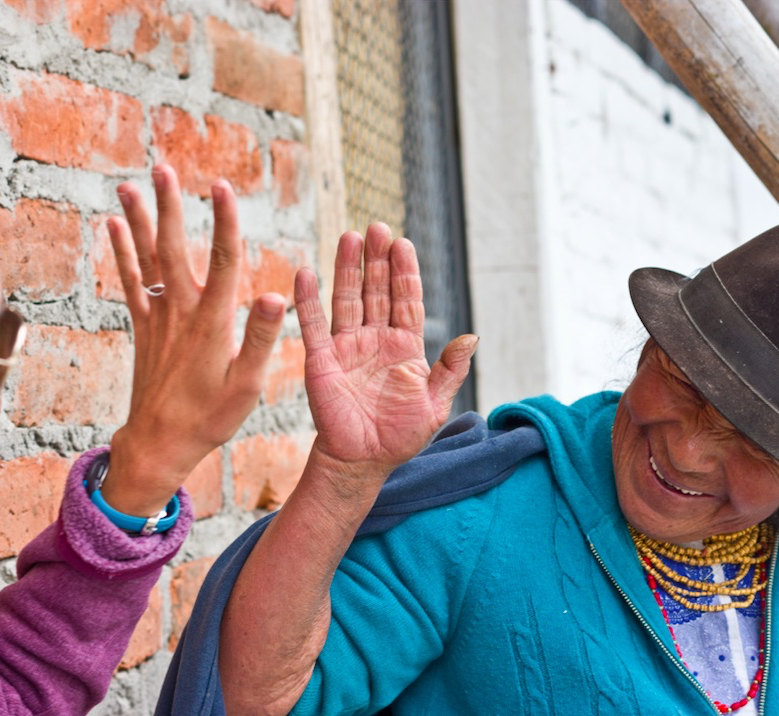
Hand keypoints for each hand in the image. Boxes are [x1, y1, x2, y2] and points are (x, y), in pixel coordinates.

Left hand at [100, 165, 284, 515]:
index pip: (222, 261)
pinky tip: (114, 226)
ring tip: (130, 185)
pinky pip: (129, 283)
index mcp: (212, 323)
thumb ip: (258, 339)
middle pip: (174, 249)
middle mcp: (181, 313)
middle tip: (162, 168)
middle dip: (170, 207)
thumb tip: (274, 295)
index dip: (224, 221)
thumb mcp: (245, 386)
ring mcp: (158, 318)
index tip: (222, 186)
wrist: (159, 443)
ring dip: (140, 221)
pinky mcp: (143, 328)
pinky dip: (122, 253)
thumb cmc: (209, 418)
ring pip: (147, 260)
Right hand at [295, 223, 476, 485]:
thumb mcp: (434, 404)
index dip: (405, 273)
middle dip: (378, 260)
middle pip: (377, 291)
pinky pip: (313, 326)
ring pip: (348, 299)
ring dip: (348, 269)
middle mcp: (375, 340)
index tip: (403, 244)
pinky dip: (308, 300)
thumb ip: (451, 370)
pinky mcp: (321, 361)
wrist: (362, 462)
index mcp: (404, 347)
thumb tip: (472, 337)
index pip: (406, 301)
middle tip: (377, 228)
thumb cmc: (399, 436)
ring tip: (350, 237)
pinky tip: (306, 273)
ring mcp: (347, 347)